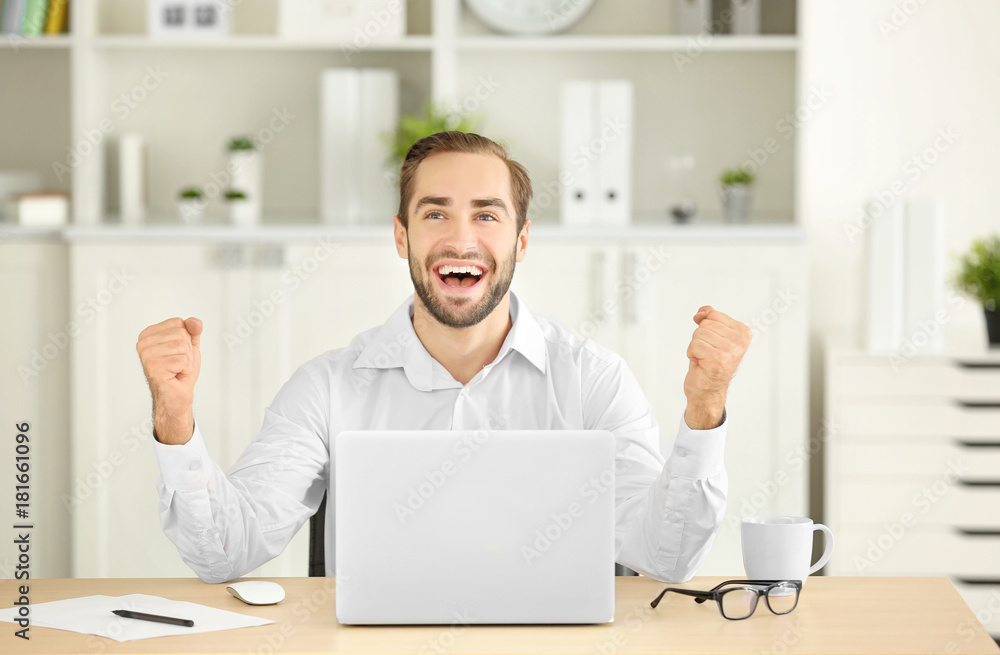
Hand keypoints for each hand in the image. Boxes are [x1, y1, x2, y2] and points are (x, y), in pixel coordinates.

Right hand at [136, 317, 202, 444]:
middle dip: (187, 351)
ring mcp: (147, 356)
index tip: (177, 352)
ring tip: (176, 369)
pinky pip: (183, 361)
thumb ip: (192, 329)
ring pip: (183, 347)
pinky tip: (176, 376)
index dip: (186, 339)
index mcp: (148, 335)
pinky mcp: (154, 367)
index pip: (179, 323)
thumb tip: (195, 322)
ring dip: (186, 361)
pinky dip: (186, 370)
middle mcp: (144, 344)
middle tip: (178, 364)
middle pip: (182, 334)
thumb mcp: (189, 345)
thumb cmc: (179, 371)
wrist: (176, 395)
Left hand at [682, 305, 751, 429]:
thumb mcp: (712, 336)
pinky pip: (694, 345)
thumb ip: (710, 318)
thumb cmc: (709, 363)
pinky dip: (692, 354)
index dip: (705, 328)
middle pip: (705, 324)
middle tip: (707, 353)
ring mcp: (731, 351)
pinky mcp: (719, 359)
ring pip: (699, 334)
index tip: (712, 343)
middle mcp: (740, 341)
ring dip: (696, 347)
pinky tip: (701, 364)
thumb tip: (702, 311)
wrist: (706, 390)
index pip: (713, 315)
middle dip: (699, 338)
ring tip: (704, 358)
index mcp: (743, 332)